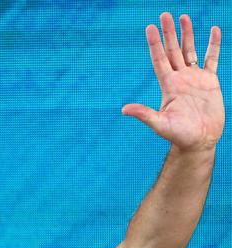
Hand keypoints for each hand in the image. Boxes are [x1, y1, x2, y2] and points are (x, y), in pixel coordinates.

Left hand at [122, 12, 223, 152]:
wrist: (199, 141)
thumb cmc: (178, 135)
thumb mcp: (160, 124)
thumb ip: (144, 115)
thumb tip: (124, 110)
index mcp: (168, 85)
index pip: (160, 59)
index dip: (155, 44)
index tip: (150, 27)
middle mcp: (180, 78)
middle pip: (173, 50)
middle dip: (169, 33)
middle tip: (165, 14)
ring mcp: (195, 79)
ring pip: (190, 51)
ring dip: (187, 35)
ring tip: (183, 17)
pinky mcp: (210, 82)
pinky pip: (211, 59)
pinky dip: (213, 45)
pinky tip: (213, 30)